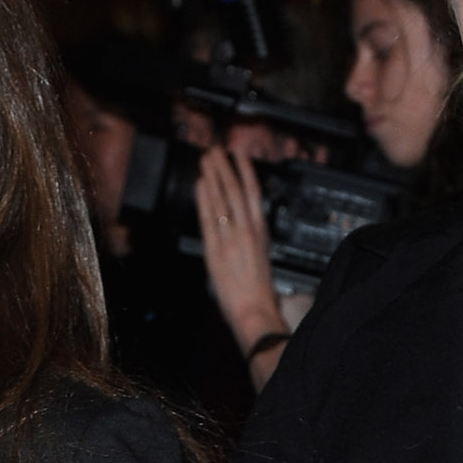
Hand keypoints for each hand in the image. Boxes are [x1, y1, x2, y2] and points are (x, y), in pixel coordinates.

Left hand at [196, 144, 285, 374]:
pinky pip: (209, 218)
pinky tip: (200, 184)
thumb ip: (252, 241)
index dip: (246, 172)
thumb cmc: (259, 294)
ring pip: (223, 200)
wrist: (254, 312)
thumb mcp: (262, 260)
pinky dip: (204, 199)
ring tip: (206, 159)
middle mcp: (247, 232)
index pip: (254, 195)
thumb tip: (244, 228)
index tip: (239, 157)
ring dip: (214, 177)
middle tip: (217, 150)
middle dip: (226, 168)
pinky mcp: (217, 250)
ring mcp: (232, 239)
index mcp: (261, 234)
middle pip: (236, 191)